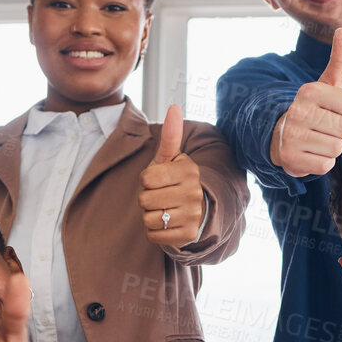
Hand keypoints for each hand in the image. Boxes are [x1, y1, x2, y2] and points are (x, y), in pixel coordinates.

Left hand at [138, 105, 204, 247]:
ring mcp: (193, 215)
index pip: (146, 179)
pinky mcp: (188, 235)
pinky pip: (153, 235)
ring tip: (164, 210)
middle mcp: (194, 193)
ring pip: (148, 219)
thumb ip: (170, 135)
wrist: (197, 210)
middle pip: (145, 200)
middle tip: (161, 197)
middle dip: (147, 199)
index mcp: (189, 171)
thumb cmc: (175, 180)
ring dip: (150, 216)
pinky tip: (167, 224)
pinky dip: (155, 232)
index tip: (159, 181)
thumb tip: (174, 106)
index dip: (146, 181)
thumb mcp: (171, 159)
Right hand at [268, 27, 341, 177]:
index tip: (334, 110)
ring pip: (337, 148)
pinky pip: (326, 165)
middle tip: (324, 126)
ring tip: (317, 139)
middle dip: (340, 131)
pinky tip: (310, 152)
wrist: (282, 135)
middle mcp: (298, 111)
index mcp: (310, 90)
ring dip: (332, 147)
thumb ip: (340, 59)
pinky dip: (322, 161)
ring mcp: (292, 136)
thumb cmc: (315, 108)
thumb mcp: (328, 83)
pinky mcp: (291, 159)